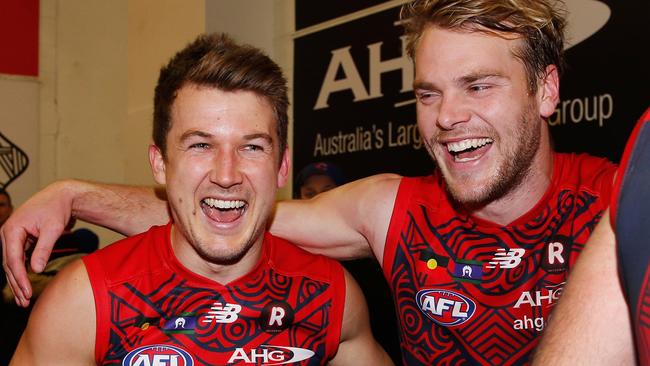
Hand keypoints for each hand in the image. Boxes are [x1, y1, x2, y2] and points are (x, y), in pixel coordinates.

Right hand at [1, 180, 75, 306]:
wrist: (61, 196)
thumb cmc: (57, 209)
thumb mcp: (53, 229)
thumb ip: (43, 250)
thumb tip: (36, 270)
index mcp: (11, 230)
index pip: (13, 259)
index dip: (20, 278)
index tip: (27, 293)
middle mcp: (7, 233)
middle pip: (9, 264)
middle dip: (16, 284)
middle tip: (24, 302)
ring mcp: (13, 237)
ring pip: (12, 264)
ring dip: (17, 281)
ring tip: (23, 300)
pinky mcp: (20, 240)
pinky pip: (18, 259)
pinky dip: (21, 272)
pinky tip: (25, 286)